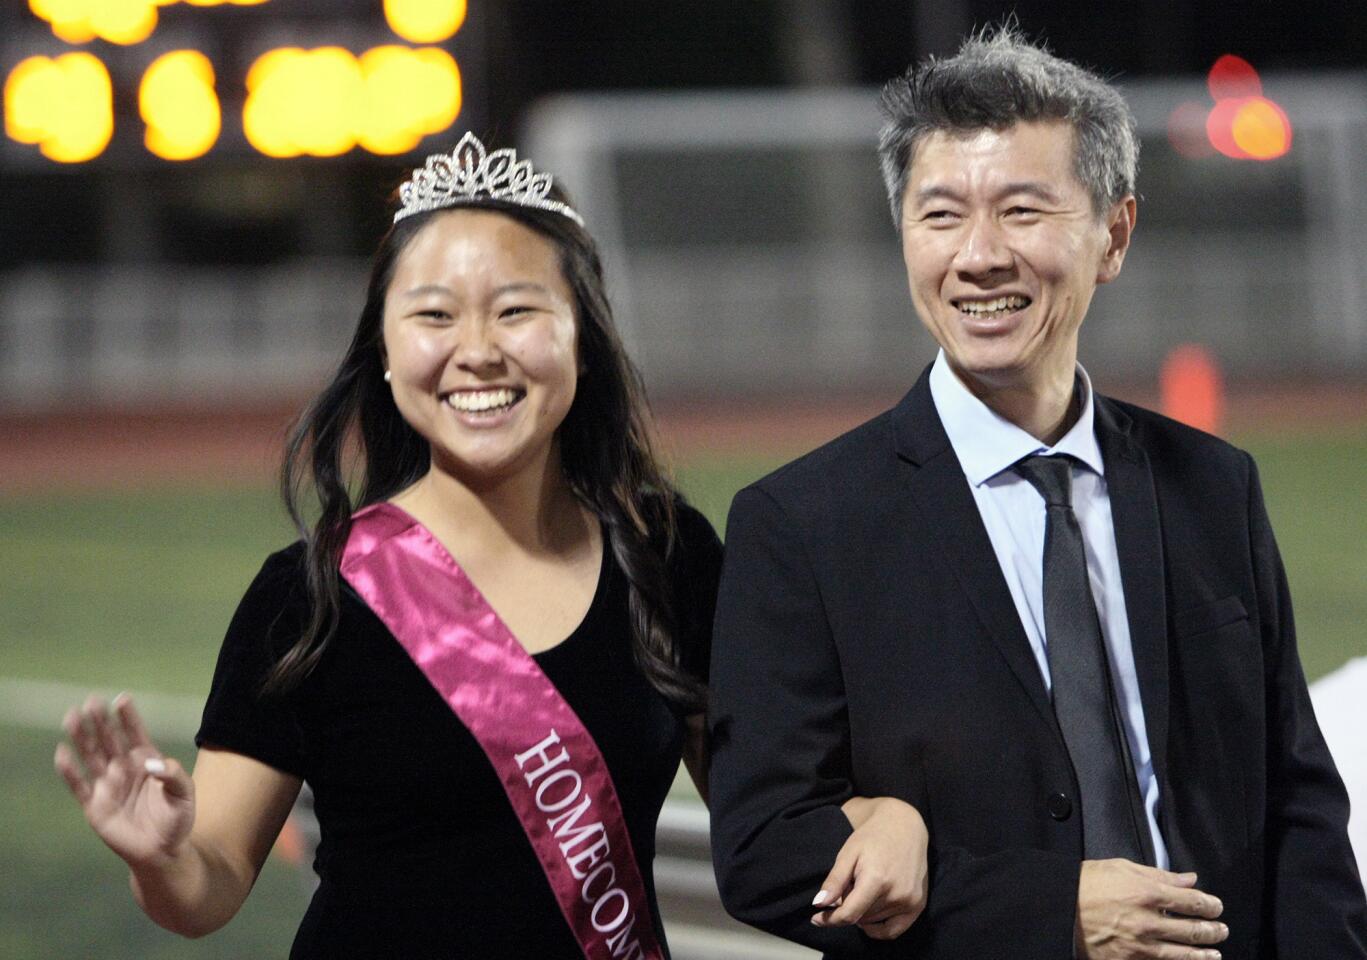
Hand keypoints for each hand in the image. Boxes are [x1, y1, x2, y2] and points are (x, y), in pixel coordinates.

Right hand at [55, 694, 195, 868]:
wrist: (163, 851)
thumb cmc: (177, 819)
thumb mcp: (185, 794)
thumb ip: (174, 775)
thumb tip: (152, 763)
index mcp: (147, 760)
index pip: (135, 733)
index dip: (128, 717)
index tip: (121, 699)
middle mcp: (124, 768)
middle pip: (109, 740)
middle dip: (100, 721)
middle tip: (91, 702)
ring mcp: (108, 785)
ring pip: (91, 757)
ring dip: (81, 738)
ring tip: (71, 718)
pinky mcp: (95, 806)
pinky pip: (79, 786)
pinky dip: (70, 771)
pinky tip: (61, 753)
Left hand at [810, 796, 927, 939]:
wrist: (904, 825)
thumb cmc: (873, 836)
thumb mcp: (848, 853)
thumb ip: (834, 881)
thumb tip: (819, 905)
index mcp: (877, 879)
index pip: (849, 914)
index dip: (830, 920)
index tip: (816, 919)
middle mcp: (896, 894)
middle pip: (860, 918)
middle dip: (847, 908)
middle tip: (848, 887)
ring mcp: (910, 901)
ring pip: (873, 922)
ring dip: (861, 913)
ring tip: (862, 889)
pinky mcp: (918, 905)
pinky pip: (893, 931)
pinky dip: (877, 929)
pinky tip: (868, 917)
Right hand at [1075, 859, 1227, 958]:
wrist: (1058, 907)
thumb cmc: (1087, 883)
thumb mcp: (1122, 867)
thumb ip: (1160, 874)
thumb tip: (1189, 879)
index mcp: (1147, 893)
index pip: (1192, 902)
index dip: (1210, 905)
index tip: (1216, 907)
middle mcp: (1148, 921)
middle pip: (1193, 930)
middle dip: (1212, 931)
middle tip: (1221, 930)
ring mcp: (1139, 946)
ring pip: (1182, 954)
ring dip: (1203, 954)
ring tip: (1214, 954)